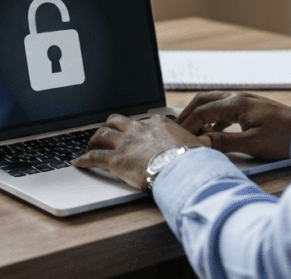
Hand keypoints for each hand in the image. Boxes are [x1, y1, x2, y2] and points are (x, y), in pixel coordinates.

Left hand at [71, 113, 207, 190]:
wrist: (183, 169)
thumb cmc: (193, 160)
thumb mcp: (202, 146)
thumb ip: (201, 143)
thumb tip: (212, 143)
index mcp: (158, 125)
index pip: (143, 121)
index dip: (136, 127)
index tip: (135, 132)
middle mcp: (139, 130)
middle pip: (117, 122)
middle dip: (109, 126)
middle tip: (105, 133)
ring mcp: (126, 144)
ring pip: (102, 135)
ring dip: (93, 140)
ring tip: (89, 145)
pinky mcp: (116, 160)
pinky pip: (95, 157)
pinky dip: (84, 159)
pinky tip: (78, 162)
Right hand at [177, 92, 290, 159]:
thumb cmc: (285, 137)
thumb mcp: (252, 143)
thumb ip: (223, 142)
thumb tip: (198, 143)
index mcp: (236, 103)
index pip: (202, 111)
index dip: (187, 124)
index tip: (177, 138)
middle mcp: (239, 97)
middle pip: (203, 100)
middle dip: (188, 115)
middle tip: (177, 131)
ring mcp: (245, 101)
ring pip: (213, 103)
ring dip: (200, 116)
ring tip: (191, 133)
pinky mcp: (251, 109)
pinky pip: (224, 110)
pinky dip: (213, 120)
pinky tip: (213, 134)